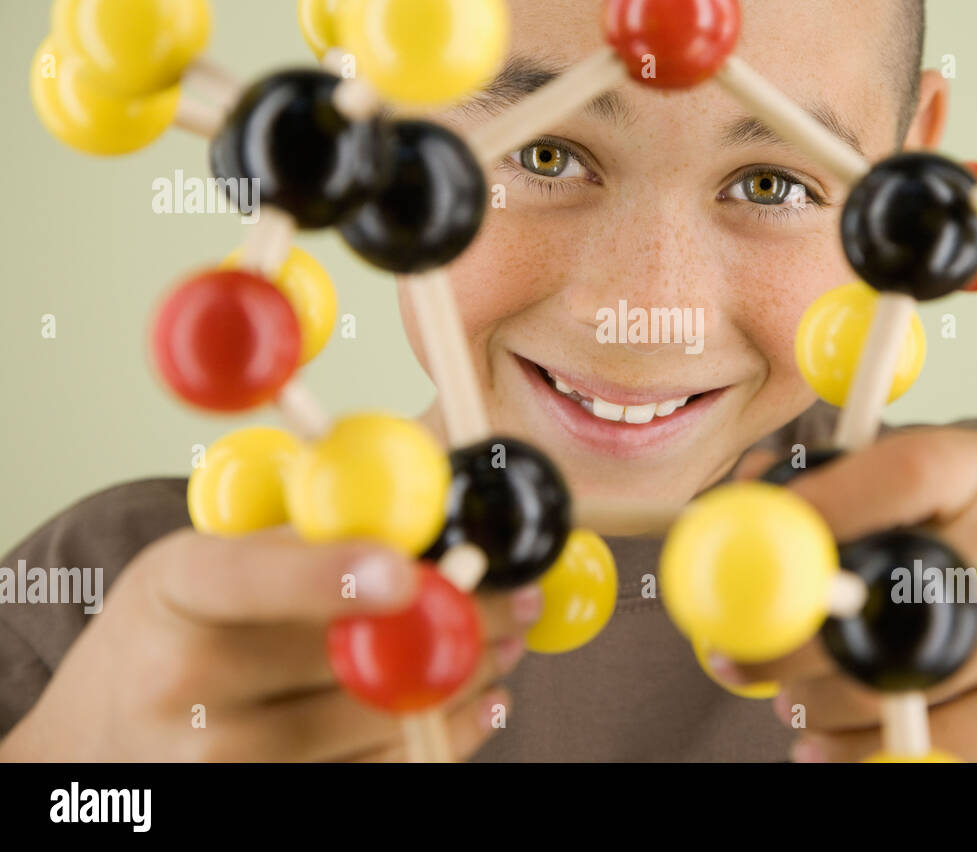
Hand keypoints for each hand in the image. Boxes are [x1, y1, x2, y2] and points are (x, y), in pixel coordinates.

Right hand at [0, 527, 539, 760]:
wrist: (101, 742)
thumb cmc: (176, 631)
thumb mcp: (213, 560)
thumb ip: (308, 539)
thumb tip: (432, 523)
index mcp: (174, 592)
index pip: (251, 581)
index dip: (330, 575)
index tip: (407, 570)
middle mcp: (185, 688)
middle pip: (347, 660)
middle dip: (457, 621)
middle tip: (519, 597)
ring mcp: (220, 766)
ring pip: (380, 722)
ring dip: (466, 678)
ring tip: (507, 644)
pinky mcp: (262, 807)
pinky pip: (379, 776)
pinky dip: (443, 737)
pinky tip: (479, 704)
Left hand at [719, 427, 976, 761]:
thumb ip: (878, 498)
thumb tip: (750, 491)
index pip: (905, 470)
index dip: (819, 501)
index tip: (747, 533)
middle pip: (882, 587)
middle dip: (789, 629)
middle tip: (733, 649)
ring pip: (892, 676)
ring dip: (816, 699)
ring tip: (791, 699)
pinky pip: (929, 740)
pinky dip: (861, 751)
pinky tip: (830, 745)